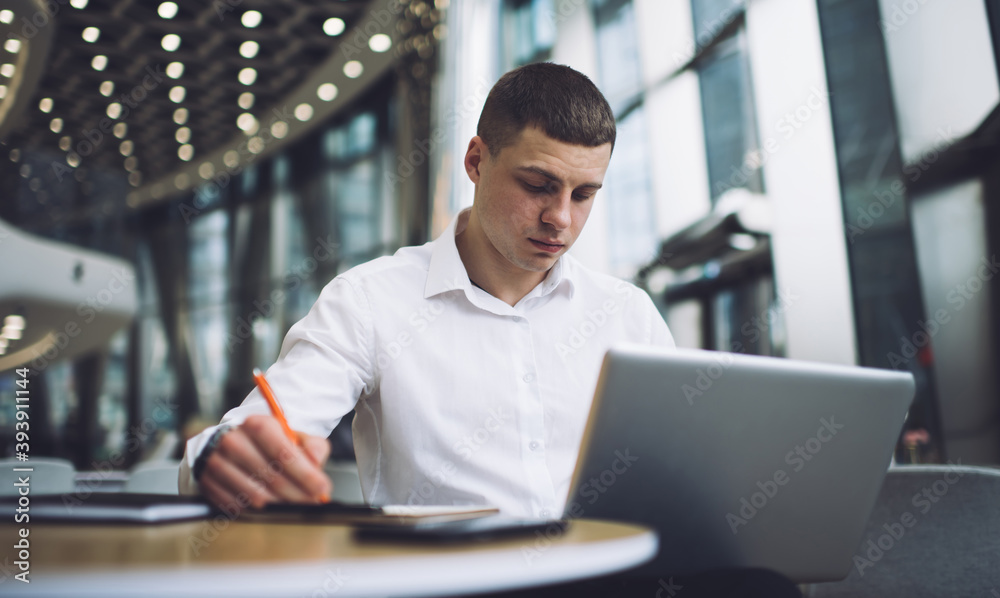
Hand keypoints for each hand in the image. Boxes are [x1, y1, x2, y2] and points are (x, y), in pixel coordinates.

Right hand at [198, 414, 332, 509]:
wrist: (236, 444)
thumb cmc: (270, 443)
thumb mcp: (295, 436)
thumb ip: (313, 446)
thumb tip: (317, 461)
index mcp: (257, 424)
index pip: (283, 452)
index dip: (305, 473)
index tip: (322, 489)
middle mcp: (233, 441)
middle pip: (271, 477)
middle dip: (297, 494)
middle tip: (313, 502)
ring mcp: (216, 463)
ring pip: (255, 495)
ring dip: (280, 505)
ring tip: (294, 505)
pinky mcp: (207, 483)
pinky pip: (238, 506)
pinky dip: (258, 511)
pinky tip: (270, 506)